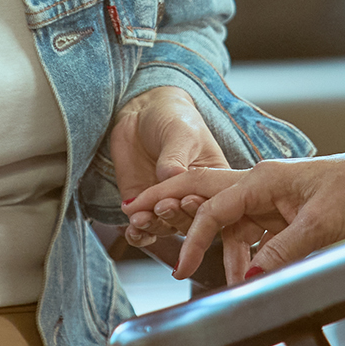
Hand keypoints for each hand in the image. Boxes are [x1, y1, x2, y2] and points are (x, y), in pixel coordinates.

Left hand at [108, 88, 227, 245]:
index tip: (186, 200)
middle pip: (188, 221)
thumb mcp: (180, 132)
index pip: (211, 203)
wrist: (142, 112)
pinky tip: (132, 231)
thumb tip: (171, 176)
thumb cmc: (173, 117)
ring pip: (163, 227)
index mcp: (213, 183)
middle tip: (161, 207)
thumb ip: (176, 156)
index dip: (200, 206)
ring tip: (140, 219)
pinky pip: (142, 228)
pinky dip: (137, 234)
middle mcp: (192, 199)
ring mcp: (166, 205)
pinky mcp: (143, 206)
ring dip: (152, 226)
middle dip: (174, 217)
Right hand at [121, 154, 344, 281]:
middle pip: (200, 192)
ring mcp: (262, 195)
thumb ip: (284, 250)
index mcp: (261, 180)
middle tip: (132, 212)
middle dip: (166, 202)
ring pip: (221, 215)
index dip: (195, 239)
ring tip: (188, 253)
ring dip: (208, 239)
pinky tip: (232, 268)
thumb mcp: (320, 227)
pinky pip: (242, 228)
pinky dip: (233, 248)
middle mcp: (256, 183)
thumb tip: (250, 277)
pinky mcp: (271, 209)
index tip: (183, 269)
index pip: (214, 209)